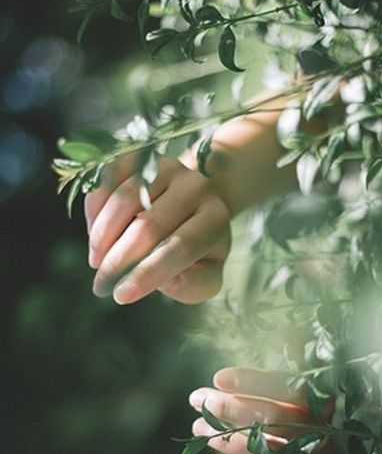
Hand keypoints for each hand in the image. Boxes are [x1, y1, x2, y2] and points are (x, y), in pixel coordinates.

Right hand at [84, 155, 230, 304]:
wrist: (192, 206)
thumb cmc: (197, 250)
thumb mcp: (206, 274)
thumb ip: (194, 284)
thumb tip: (168, 282)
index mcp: (215, 218)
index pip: (179, 247)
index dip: (148, 273)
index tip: (120, 296)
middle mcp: (195, 186)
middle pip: (148, 226)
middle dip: (118, 260)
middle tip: (100, 285)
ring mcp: (166, 166)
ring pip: (123, 201)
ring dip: (102, 237)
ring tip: (97, 261)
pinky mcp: (139, 157)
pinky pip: (106, 182)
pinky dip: (94, 212)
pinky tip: (95, 235)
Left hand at [189, 367, 330, 453]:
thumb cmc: (294, 426)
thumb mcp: (287, 402)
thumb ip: (261, 392)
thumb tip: (218, 384)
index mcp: (319, 403)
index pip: (291, 387)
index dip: (254, 382)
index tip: (219, 378)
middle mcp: (317, 431)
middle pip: (276, 416)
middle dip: (233, 407)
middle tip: (200, 399)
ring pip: (267, 450)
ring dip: (227, 438)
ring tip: (197, 427)